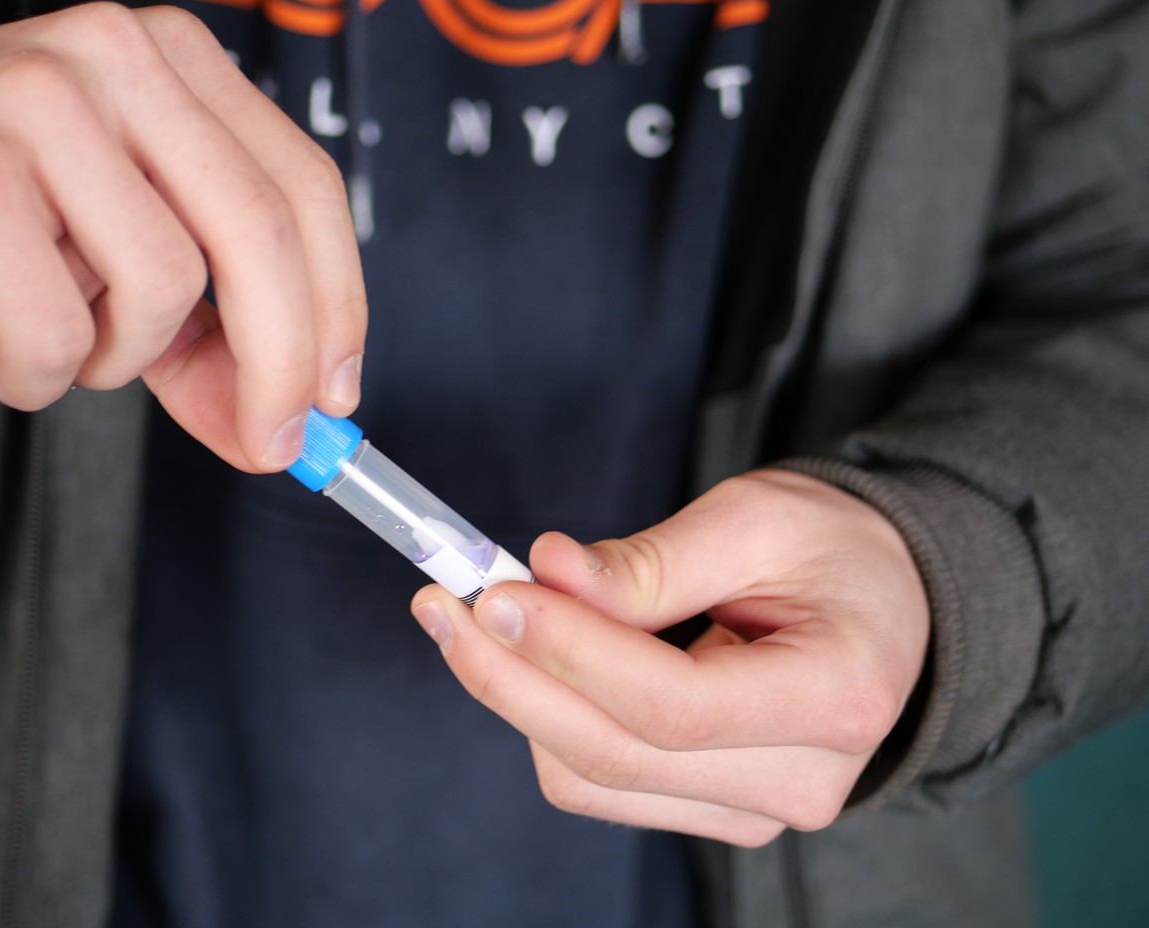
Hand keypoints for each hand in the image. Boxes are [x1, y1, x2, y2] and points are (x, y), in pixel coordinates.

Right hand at [0, 3, 365, 470]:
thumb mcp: (112, 258)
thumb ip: (202, 336)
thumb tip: (275, 431)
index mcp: (179, 64)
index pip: (306, 190)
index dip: (338, 306)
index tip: (335, 397)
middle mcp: (122, 61)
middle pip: (261, 235)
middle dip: (280, 365)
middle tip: (269, 442)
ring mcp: (44, 102)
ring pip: (163, 286)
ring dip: (119, 358)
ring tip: (59, 343)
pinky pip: (58, 324)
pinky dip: (38, 373)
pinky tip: (2, 353)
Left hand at [410, 470, 929, 845]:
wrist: (884, 605)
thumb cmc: (833, 550)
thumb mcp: (757, 520)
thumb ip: (650, 561)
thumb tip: (546, 573)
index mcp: (834, 696)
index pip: (673, 704)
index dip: (570, 650)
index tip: (494, 593)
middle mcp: (802, 780)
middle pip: (616, 754)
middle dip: (512, 677)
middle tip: (447, 602)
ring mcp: (756, 810)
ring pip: (591, 778)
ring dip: (519, 697)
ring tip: (486, 615)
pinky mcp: (714, 809)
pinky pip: (600, 782)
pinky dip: (549, 719)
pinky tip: (535, 657)